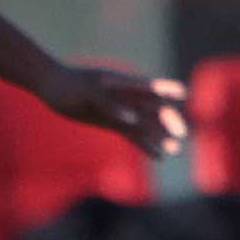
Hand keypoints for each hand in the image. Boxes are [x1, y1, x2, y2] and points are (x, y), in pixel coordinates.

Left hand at [38, 61, 187, 155]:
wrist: (55, 88)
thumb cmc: (72, 85)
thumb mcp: (89, 93)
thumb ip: (111, 106)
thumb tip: (132, 120)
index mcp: (125, 84)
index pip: (151, 86)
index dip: (168, 89)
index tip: (183, 94)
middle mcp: (127, 97)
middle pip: (155, 109)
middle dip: (170, 121)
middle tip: (181, 135)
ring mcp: (122, 111)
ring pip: (147, 125)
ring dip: (161, 137)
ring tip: (174, 151)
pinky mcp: (114, 123)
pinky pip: (134, 135)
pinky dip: (146, 145)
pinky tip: (159, 156)